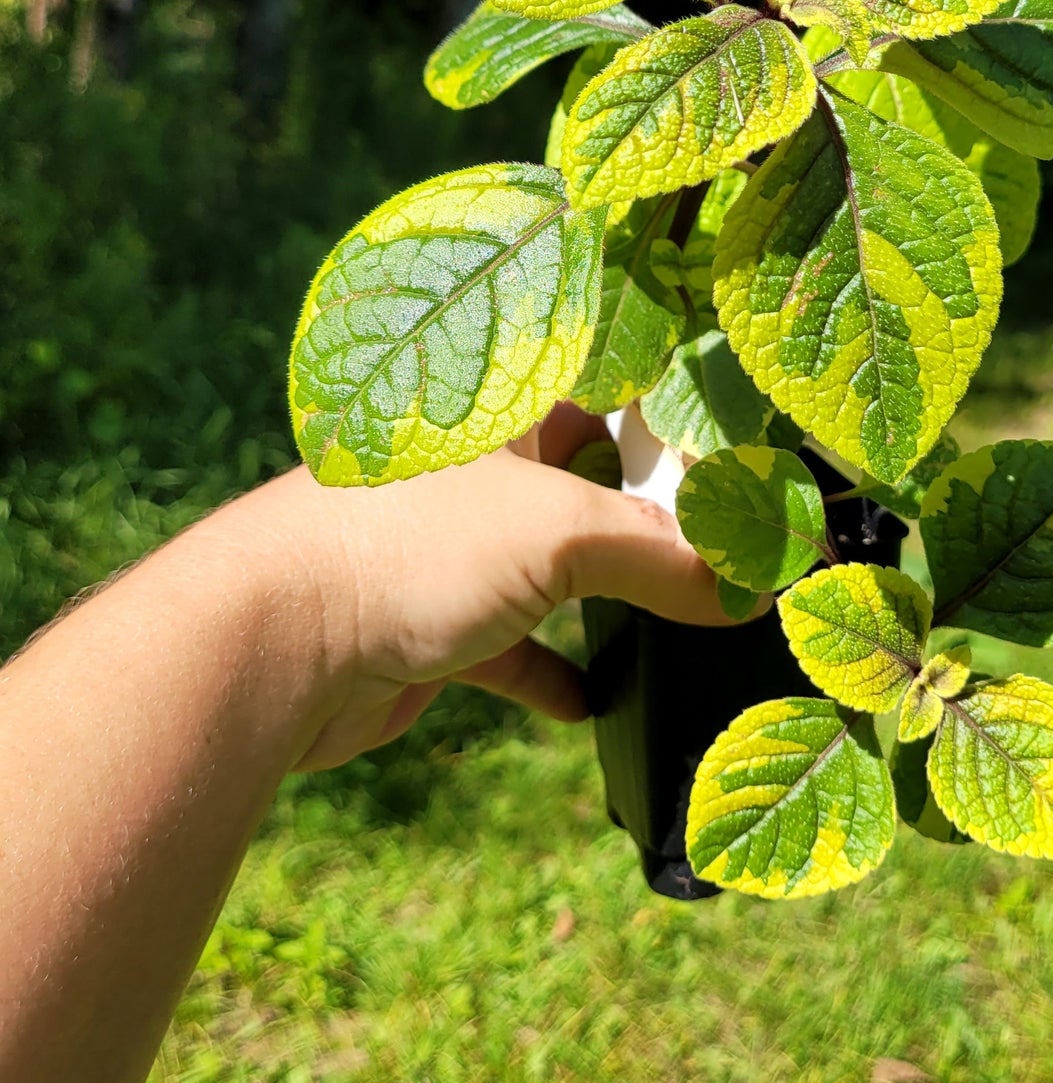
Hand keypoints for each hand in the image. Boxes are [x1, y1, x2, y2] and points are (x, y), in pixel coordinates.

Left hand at [222, 404, 728, 769]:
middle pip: (589, 477)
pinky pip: (513, 649)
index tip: (748, 441)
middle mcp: (479, 470)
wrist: (271, 643)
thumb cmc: (405, 546)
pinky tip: (595, 700)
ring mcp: (452, 549)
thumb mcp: (559, 531)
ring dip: (613, 593)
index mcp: (502, 406)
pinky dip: (556, 672)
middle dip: (656, 511)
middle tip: (739, 540)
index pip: (607, 381)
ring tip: (691, 616)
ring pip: (555, 566)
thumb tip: (750, 587)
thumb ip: (663, 553)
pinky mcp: (433, 627)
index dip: (674, 405)